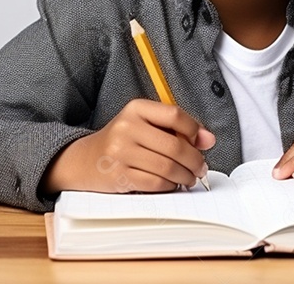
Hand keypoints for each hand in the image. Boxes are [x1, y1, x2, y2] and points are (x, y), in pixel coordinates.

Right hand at [42, 99, 215, 194]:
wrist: (85, 160)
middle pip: (175, 146)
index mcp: (136, 109)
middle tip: (201, 167)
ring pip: (167, 167)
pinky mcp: (119, 175)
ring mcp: (121, 152)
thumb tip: (208, 139)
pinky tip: (172, 183)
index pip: (175, 115)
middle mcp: (127, 127)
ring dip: (185, 176)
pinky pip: (155, 183)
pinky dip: (169, 185)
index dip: (194, 130)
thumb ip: (177, 128)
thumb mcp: (145, 124)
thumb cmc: (123, 141)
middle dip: (195, 160)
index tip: (202, 142)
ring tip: (189, 177)